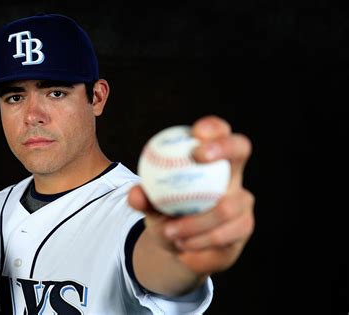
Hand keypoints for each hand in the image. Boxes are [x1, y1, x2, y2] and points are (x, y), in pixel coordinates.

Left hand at [128, 115, 254, 274]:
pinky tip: (183, 245)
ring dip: (196, 222)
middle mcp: (231, 175)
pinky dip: (200, 241)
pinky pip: (225, 234)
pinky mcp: (244, 226)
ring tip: (171, 232)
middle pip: (241, 147)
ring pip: (227, 206)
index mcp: (209, 160)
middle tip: (198, 156)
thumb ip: (143, 199)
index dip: (213, 127)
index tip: (195, 134)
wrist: (178, 247)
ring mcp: (241, 200)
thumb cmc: (165, 215)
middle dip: (223, 146)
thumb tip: (136, 193)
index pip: (218, 131)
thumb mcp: (150, 206)